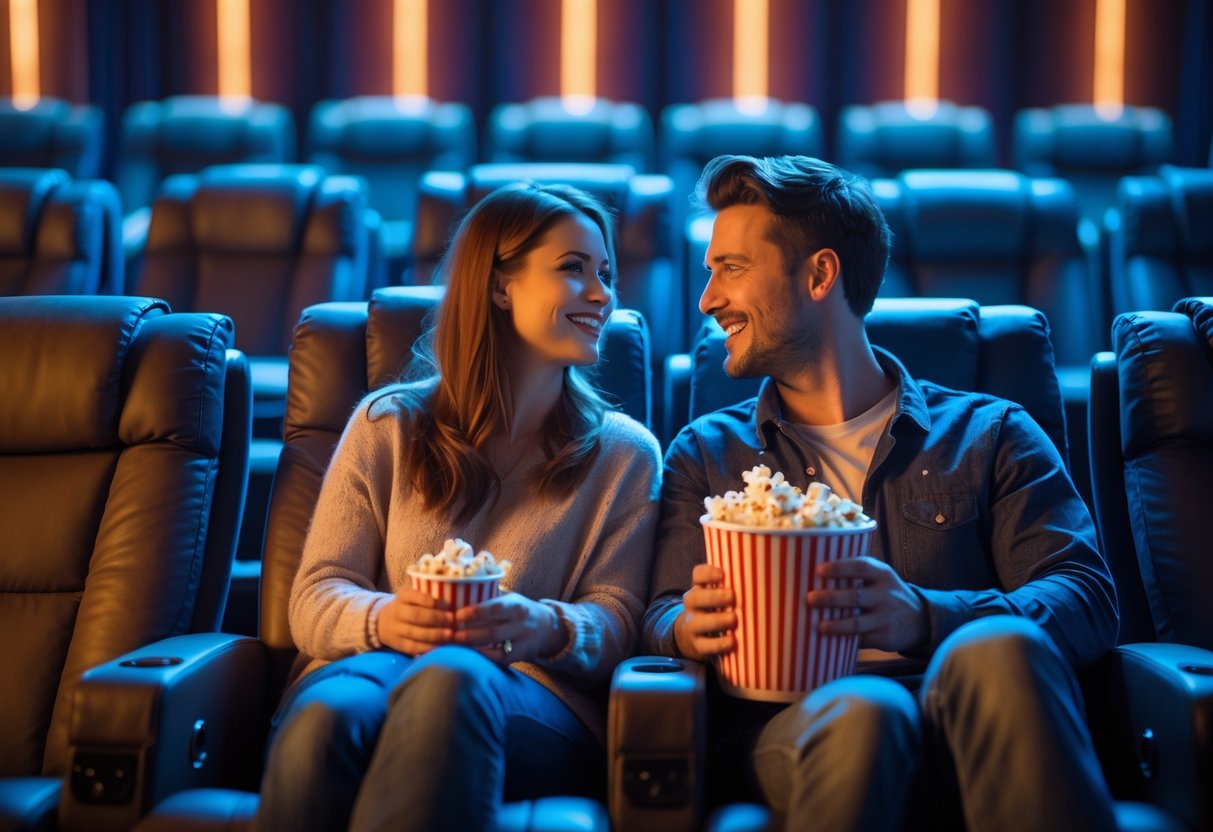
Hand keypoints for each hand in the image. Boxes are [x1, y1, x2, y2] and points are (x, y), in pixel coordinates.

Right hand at [377, 587, 456, 655]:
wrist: (383, 622)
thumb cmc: (409, 606)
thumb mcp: (413, 595)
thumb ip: (429, 592)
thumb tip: (454, 587)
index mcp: (403, 596)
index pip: (416, 596)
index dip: (432, 601)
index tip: (448, 605)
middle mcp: (397, 611)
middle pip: (416, 615)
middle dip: (436, 617)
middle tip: (452, 619)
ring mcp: (396, 629)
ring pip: (415, 633)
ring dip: (434, 634)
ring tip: (450, 634)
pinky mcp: (398, 644)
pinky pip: (413, 647)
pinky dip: (427, 647)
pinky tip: (440, 646)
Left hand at [452, 592, 566, 664]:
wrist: (547, 628)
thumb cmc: (519, 610)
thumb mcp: (509, 599)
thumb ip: (489, 597)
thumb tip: (457, 592)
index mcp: (515, 605)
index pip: (494, 608)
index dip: (474, 613)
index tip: (456, 616)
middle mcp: (520, 623)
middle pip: (491, 632)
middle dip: (468, 635)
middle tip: (450, 635)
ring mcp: (521, 641)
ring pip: (495, 649)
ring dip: (473, 649)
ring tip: (454, 647)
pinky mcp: (520, 656)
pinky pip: (499, 659)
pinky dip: (484, 658)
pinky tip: (469, 656)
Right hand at [673, 563, 737, 660]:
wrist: (696, 636)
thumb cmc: (718, 610)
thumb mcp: (720, 596)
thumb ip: (735, 589)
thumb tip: (764, 583)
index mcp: (700, 588)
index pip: (698, 575)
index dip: (708, 574)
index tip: (722, 574)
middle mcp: (693, 606)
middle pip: (695, 598)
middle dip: (714, 597)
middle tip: (731, 597)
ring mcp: (692, 626)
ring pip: (697, 623)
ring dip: (716, 620)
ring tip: (733, 619)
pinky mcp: (698, 645)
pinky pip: (705, 645)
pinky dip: (718, 644)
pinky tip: (731, 641)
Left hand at [807, 556, 926, 651]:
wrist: (919, 618)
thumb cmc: (886, 592)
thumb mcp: (880, 577)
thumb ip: (856, 574)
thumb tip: (815, 574)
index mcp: (882, 574)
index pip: (860, 567)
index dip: (839, 567)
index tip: (819, 570)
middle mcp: (885, 595)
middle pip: (855, 597)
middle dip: (831, 598)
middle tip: (810, 598)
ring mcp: (885, 618)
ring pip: (856, 623)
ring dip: (836, 625)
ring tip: (819, 625)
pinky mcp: (884, 637)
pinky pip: (860, 640)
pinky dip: (843, 639)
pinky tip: (829, 639)